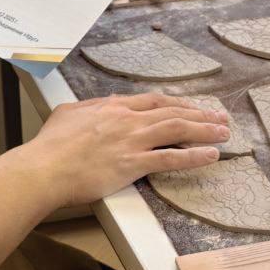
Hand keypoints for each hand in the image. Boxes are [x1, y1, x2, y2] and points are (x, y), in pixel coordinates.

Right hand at [22, 93, 228, 209]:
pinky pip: (172, 157)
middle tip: (219, 116)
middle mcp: (127, 119)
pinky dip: (194, 156)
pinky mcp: (133, 163)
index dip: (176, 103)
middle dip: (199, 113)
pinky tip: (211, 155)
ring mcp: (132, 140)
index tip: (191, 106)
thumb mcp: (68, 114)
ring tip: (224, 132)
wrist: (45, 167)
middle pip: (171, 111)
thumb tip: (96, 108)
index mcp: (112, 106)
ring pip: (177, 129)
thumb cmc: (51, 145)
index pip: (152, 101)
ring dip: (204, 129)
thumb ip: (88, 109)